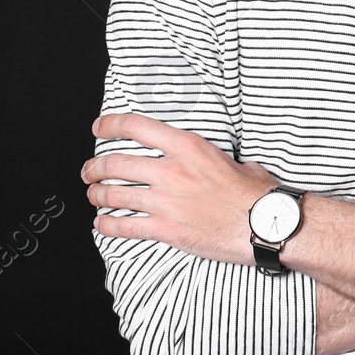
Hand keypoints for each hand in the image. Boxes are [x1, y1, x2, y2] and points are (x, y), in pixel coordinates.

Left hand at [82, 112, 277, 264]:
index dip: (110, 125)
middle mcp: (171, 171)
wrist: (265, 223)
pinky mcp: (166, 229)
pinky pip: (125, 226)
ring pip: (114, 194)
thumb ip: (209, 157)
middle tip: (89, 171)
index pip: (135, 127)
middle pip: (116, 163)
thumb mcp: (233, 159)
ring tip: (93, 196)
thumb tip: (207, 160)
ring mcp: (166, 201)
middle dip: (95, 167)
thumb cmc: (255, 193)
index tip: (98, 128)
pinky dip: (108, 226)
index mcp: (187, 146)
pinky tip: (102, 225)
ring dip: (97, 195)